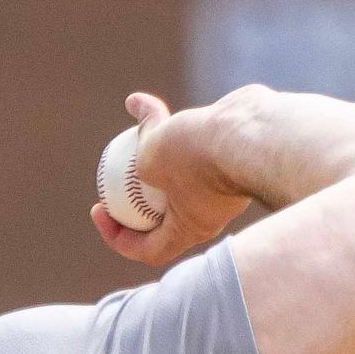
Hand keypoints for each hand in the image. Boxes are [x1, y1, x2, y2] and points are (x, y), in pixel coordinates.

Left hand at [92, 90, 261, 267]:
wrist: (254, 130)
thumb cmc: (201, 156)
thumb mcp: (152, 161)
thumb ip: (140, 157)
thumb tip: (137, 136)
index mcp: (188, 229)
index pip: (149, 250)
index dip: (118, 238)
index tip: (100, 212)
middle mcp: (207, 211)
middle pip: (163, 216)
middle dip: (135, 203)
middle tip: (112, 183)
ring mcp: (221, 181)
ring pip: (177, 176)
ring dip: (151, 161)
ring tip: (127, 141)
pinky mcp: (227, 151)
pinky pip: (191, 143)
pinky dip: (164, 125)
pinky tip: (137, 103)